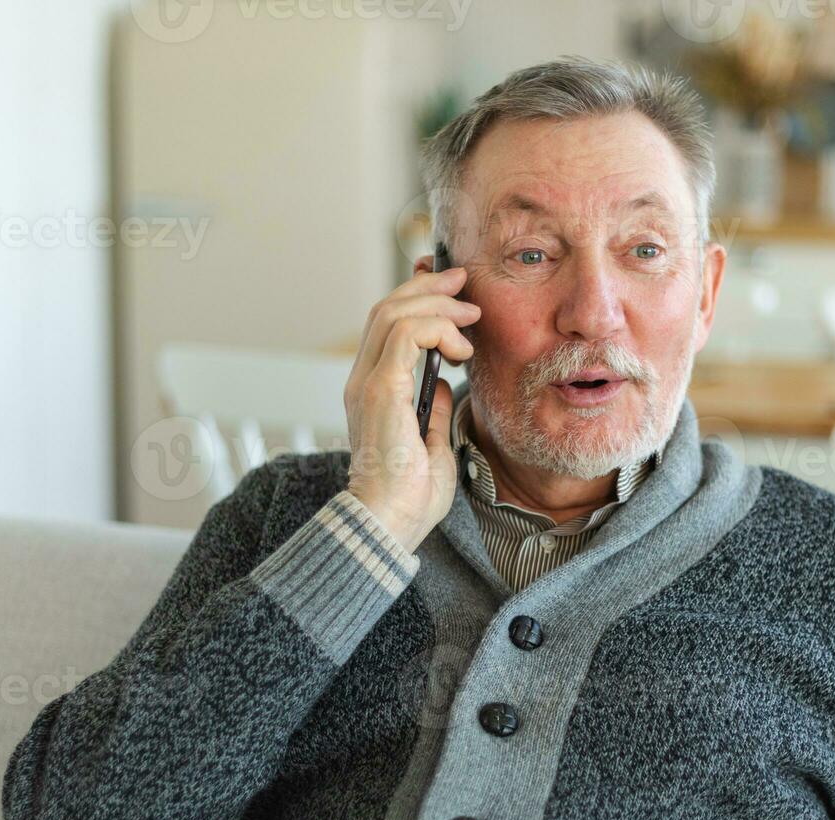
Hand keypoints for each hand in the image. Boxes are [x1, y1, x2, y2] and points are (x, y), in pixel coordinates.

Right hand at [344, 264, 477, 551]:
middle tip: (463, 280)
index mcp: (373, 392)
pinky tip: (461, 350)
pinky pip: (406, 334)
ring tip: (471, 314)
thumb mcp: (432, 444)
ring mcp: (368, 383)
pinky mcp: (381, 390)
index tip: (452, 290)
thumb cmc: (410, 498)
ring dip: (438, 304)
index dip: (417, 298)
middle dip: (429, 287)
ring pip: (394, 312)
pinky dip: (437, 329)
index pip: (388, 328)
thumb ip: (433, 411)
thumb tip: (443, 386)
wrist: (390, 524)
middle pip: (388, 309)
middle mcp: (364, 381)